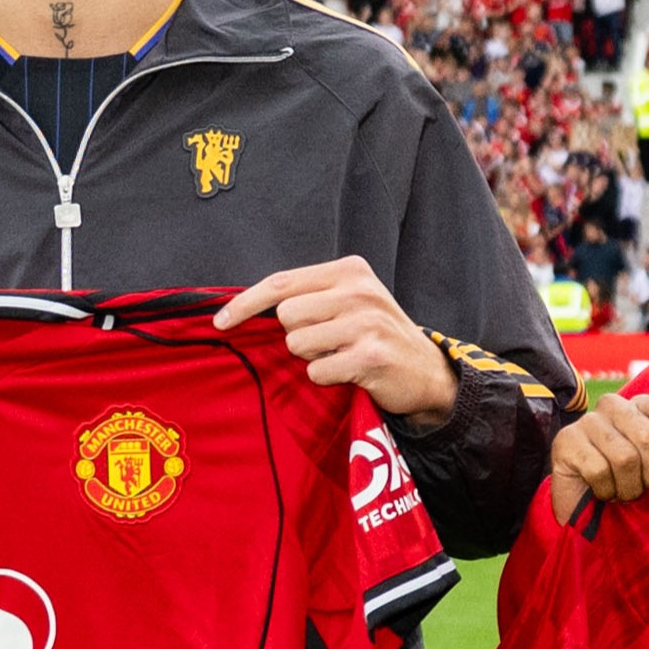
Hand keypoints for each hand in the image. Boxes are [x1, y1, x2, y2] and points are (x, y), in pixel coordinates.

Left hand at [218, 256, 462, 428]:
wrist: (428, 373)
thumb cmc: (376, 336)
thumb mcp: (350, 301)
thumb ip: (308, 297)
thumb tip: (245, 308)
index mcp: (350, 270)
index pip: (281, 282)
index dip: (244, 303)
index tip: (220, 321)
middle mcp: (359, 291)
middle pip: (286, 316)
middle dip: (297, 336)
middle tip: (328, 342)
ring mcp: (367, 323)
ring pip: (298, 344)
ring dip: (313, 358)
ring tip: (342, 356)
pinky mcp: (371, 356)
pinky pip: (318, 370)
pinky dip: (328, 378)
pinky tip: (351, 373)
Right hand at [552, 388, 648, 518]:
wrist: (587, 506)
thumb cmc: (631, 483)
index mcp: (641, 406)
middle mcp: (613, 406)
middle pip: (648, 436)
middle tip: (646, 488)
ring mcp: (587, 421)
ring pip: (624, 457)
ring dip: (630, 487)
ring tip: (624, 491)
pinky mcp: (565, 441)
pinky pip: (599, 469)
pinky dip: (606, 490)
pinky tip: (603, 491)